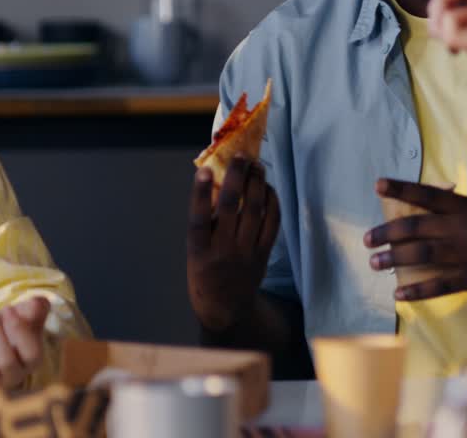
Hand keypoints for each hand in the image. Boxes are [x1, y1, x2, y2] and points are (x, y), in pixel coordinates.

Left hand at [0, 297, 50, 388]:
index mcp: (34, 361)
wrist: (0, 338)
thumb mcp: (29, 315)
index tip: (8, 309)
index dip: (18, 329)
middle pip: (5, 361)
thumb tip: (34, 304)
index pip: (31, 353)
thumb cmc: (17, 325)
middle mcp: (16, 378)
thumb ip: (35, 308)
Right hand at [186, 157, 280, 331]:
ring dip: (257, 185)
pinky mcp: (263, 255)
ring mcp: (245, 253)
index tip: (203, 170)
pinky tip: (268, 188)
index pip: (198, 220)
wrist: (225, 309)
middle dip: (236, 178)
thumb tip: (215, 186)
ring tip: (256, 166)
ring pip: (255, 212)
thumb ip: (204, 225)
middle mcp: (222, 252)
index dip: (200, 194)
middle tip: (241, 156)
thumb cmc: (204, 274)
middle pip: (231, 208)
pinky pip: (272, 224)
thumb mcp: (194, 253)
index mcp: (198, 252)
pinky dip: (272, 203)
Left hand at [365, 179, 466, 300]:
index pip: (426, 194)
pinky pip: (439, 285)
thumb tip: (416, 204)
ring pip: (422, 254)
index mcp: (463, 206)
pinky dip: (417, 290)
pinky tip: (399, 294)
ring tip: (374, 262)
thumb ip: (450, 206)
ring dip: (394, 259)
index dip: (400, 188)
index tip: (378, 185)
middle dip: (387, 233)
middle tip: (367, 239)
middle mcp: (462, 227)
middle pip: (416, 226)